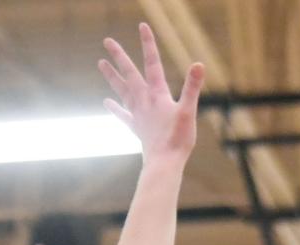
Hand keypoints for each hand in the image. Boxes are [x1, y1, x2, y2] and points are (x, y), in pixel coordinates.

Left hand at [99, 23, 203, 163]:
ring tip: (100, 64)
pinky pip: (123, 115)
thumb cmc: (178, 139)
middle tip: (107, 41)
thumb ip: (192, 87)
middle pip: (130, 73)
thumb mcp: (189, 111)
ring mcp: (139, 114)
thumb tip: (199, 64)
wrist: (164, 163)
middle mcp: (144, 101)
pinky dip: (115, 108)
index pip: (152, 63)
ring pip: (122, 90)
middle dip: (120, 56)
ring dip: (112, 76)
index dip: (148, 44)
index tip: (142, 26)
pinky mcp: (137, 128)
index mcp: (158, 94)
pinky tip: (107, 102)